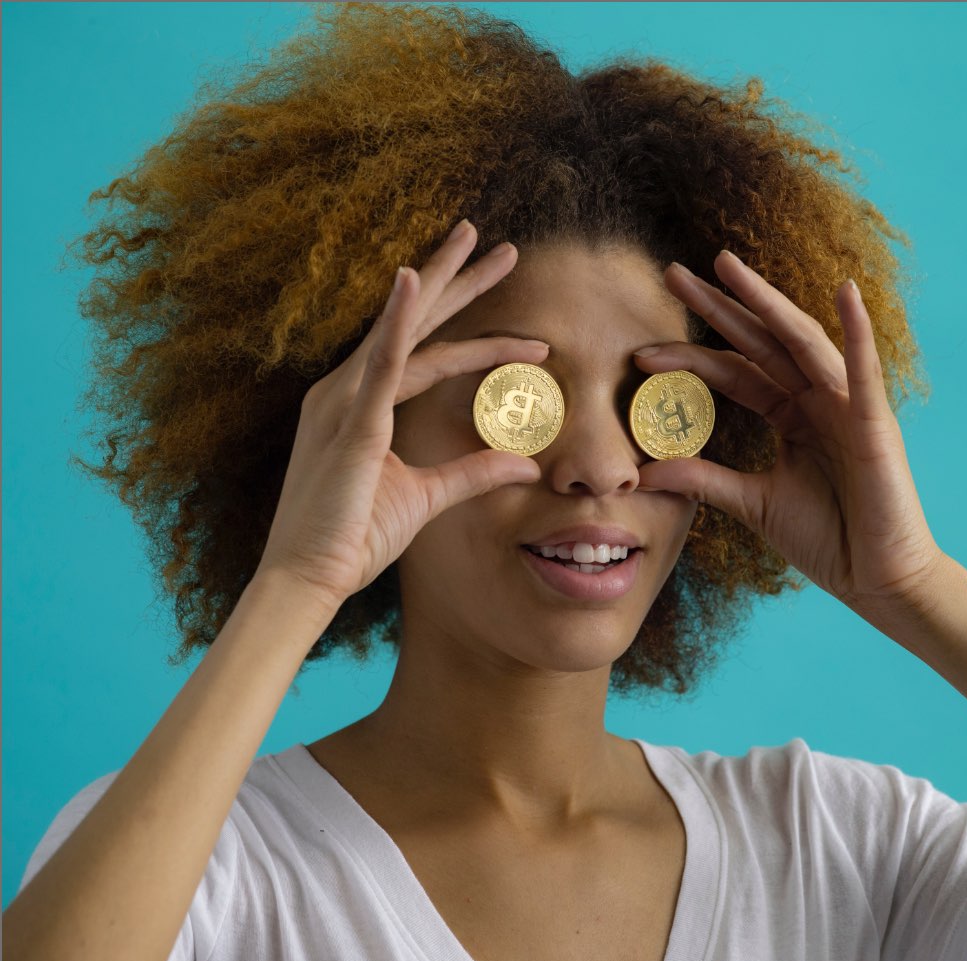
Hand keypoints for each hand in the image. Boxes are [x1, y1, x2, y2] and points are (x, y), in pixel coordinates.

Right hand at [255, 221, 545, 608]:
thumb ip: (473, 472)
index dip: (473, 336)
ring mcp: (344, 402)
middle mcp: (346, 390)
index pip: (425, 354)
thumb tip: (525, 463)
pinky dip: (396, 320)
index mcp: (359, 404)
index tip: (525, 336)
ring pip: (405, 329)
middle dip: (456, 280)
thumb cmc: (352, 537)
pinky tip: (414, 279)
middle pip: (414, 323)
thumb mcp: (425, 497)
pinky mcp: (350, 425)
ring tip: (477, 241)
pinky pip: (380, 364)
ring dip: (442, 283)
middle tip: (498, 244)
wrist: (307, 578)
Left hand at [634, 251, 943, 614]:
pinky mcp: (876, 425)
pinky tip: (845, 293)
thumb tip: (644, 471)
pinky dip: (858, 331)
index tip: (640, 355)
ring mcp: (848, 406)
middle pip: (759, 342)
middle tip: (672, 273)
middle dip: (717, 307)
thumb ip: (703, 480)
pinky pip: (865, 372)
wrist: (877, 582)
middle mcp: (818, 400)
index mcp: (792, 415)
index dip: (689, 359)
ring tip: (726, 266)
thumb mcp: (751, 503)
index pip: (734, 372)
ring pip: (800, 342)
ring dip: (766, 301)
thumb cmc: (828, 539)